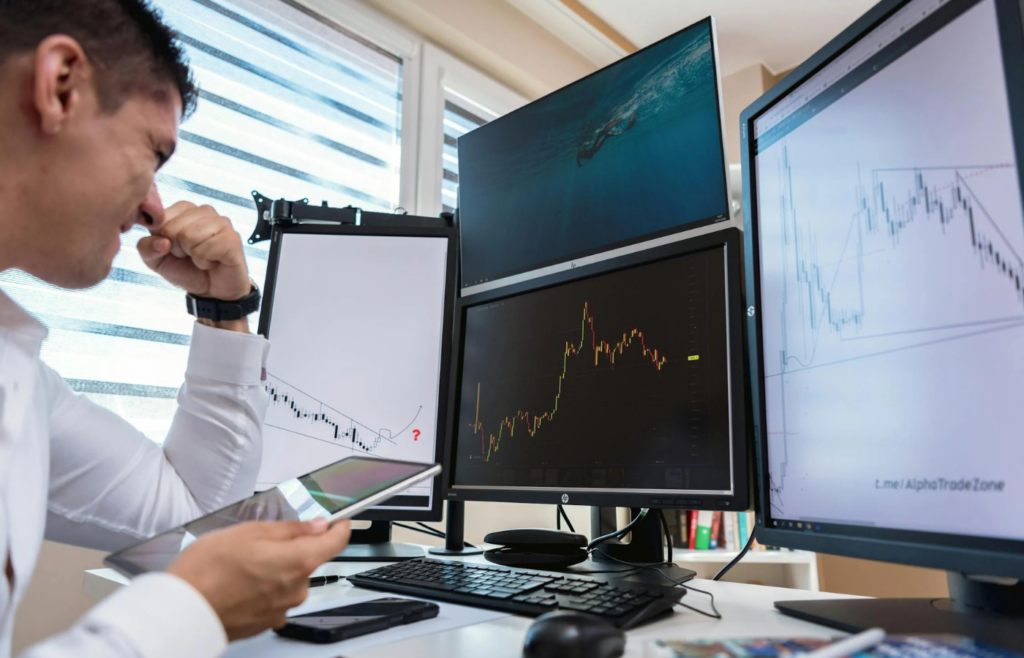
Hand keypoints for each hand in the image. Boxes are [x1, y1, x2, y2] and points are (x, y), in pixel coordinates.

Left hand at [138, 202, 251, 329]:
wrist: (213, 291)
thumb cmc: (187, 270)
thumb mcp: (156, 260)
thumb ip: (146, 247)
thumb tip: (161, 242)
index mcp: (184, 210)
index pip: (160, 218)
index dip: (163, 239)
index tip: (174, 248)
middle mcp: (204, 211)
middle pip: (174, 228)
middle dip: (177, 249)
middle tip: (190, 255)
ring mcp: (221, 222)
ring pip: (190, 236)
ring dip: (192, 255)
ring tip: (201, 258)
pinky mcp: (233, 238)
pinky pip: (206, 249)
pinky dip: (205, 262)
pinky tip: (212, 262)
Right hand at [167, 518, 351, 640]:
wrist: (182, 611)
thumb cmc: (207, 570)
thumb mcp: (248, 532)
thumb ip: (289, 529)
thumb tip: (316, 526)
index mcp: (298, 562)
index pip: (336, 543)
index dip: (339, 529)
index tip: (339, 522)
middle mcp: (296, 589)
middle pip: (308, 561)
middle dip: (292, 549)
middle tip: (260, 541)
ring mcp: (282, 609)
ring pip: (290, 581)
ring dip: (276, 570)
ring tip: (242, 565)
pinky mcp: (267, 623)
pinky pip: (275, 599)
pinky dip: (264, 589)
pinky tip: (240, 584)